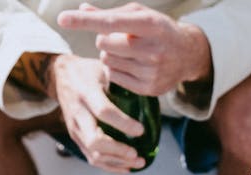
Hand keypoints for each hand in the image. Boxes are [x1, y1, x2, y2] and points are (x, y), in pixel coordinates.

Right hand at [47, 54, 145, 172]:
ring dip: (117, 162)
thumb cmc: (88, 72)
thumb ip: (121, 79)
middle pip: (95, 141)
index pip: (104, 112)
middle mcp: (78, 114)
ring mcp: (75, 129)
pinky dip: (110, 166)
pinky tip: (126, 167)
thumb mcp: (103, 68)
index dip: (123, 124)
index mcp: (86, 93)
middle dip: (118, 151)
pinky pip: (91, 158)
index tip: (141, 130)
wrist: (61, 76)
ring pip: (93, 154)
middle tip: (137, 153)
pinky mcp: (76, 138)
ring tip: (139, 162)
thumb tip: (148, 88)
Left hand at [58, 2, 211, 96]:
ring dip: (111, 55)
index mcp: (150, 24)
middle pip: (104, 44)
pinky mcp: (149, 88)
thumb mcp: (139, 15)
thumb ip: (110, 14)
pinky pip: (114, 77)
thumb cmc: (157, 29)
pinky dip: (117, 70)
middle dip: (105, 40)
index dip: (85, 21)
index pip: (110, 22)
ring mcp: (151, 71)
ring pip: (108, 61)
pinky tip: (133, 65)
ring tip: (130, 52)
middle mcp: (153, 49)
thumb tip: (82, 10)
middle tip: (122, 39)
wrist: (188, 54)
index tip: (63, 18)